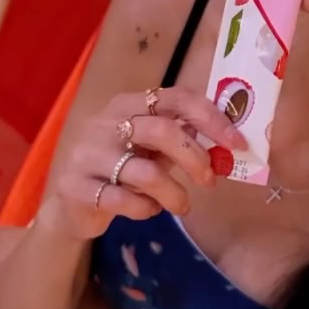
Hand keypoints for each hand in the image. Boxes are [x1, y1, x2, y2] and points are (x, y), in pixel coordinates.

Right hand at [43, 85, 246, 242]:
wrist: (71, 204)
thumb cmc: (119, 169)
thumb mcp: (147, 147)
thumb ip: (178, 138)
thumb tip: (227, 139)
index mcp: (127, 105)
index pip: (176, 98)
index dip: (210, 118)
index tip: (237, 142)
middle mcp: (105, 124)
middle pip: (162, 131)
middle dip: (195, 158)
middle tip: (210, 181)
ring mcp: (87, 155)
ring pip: (146, 173)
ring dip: (174, 194)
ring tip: (182, 206)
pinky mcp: (77, 188)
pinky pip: (124, 201)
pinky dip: (146, 209)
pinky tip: (149, 210)